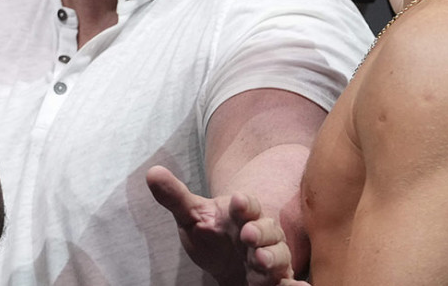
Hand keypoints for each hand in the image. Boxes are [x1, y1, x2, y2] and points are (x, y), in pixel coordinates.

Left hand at [146, 165, 297, 285]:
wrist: (226, 264)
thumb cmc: (212, 235)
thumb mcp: (192, 216)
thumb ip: (175, 197)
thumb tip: (152, 172)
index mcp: (242, 214)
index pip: (247, 205)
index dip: (244, 203)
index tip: (237, 201)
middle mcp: (261, 234)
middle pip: (267, 230)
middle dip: (260, 232)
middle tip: (248, 235)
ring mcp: (271, 258)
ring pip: (279, 256)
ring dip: (273, 258)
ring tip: (261, 261)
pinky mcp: (276, 280)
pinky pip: (289, 282)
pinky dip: (295, 285)